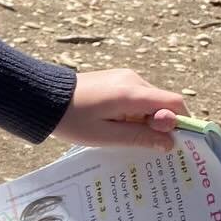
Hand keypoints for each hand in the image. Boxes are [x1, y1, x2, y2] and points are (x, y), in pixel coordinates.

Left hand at [53, 68, 186, 149]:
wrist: (43, 98)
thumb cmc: (72, 120)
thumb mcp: (105, 135)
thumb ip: (139, 137)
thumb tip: (170, 143)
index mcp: (133, 93)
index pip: (174, 104)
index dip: (178, 123)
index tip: (166, 141)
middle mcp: (133, 80)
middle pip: (163, 102)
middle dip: (159, 124)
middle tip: (138, 142)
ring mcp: (125, 77)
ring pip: (150, 100)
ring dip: (145, 119)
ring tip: (121, 134)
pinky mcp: (117, 79)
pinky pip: (137, 96)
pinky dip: (136, 112)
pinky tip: (116, 125)